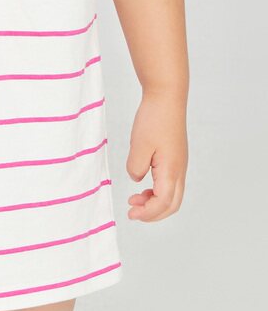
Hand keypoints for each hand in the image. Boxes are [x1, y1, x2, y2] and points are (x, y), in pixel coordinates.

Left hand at [125, 88, 187, 221]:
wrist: (167, 97)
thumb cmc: (154, 119)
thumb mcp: (138, 145)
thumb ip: (136, 167)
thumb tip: (137, 179)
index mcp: (171, 170)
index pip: (163, 203)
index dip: (148, 213)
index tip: (131, 213)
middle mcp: (179, 170)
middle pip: (172, 204)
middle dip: (153, 213)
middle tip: (133, 212)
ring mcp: (179, 164)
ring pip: (172, 194)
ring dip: (155, 202)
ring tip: (135, 199)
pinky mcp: (175, 157)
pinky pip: (170, 182)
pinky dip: (157, 190)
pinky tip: (142, 183)